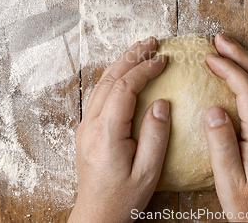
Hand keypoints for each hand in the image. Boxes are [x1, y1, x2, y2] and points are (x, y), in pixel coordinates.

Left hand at [69, 37, 170, 222]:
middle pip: (109, 79)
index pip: (125, 88)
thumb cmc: (123, 196)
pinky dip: (112, 78)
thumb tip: (161, 103)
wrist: (96, 213)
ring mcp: (85, 125)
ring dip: (120, 64)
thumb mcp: (148, 171)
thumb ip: (156, 135)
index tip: (163, 60)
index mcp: (107, 132)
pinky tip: (123, 74)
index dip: (144, 69)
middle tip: (150, 42)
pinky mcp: (85, 129)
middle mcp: (91, 124)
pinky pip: (98, 94)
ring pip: (100, 83)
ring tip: (139, 51)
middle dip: (130, 56)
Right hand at [204, 33, 247, 221]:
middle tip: (219, 39)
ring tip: (227, 48)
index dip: (229, 70)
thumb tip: (212, 110)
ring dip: (246, 63)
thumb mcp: (229, 179)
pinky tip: (237, 74)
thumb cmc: (247, 204)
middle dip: (240, 56)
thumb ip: (222, 144)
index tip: (209, 58)